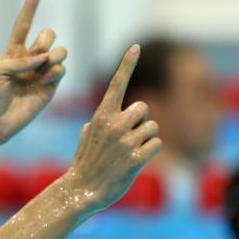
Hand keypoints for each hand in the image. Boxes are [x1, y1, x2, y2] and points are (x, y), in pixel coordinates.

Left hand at [0, 0, 67, 144]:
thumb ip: (20, 60)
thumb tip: (44, 60)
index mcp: (13, 51)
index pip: (24, 24)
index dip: (30, 6)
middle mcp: (30, 59)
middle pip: (49, 34)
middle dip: (47, 40)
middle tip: (37, 55)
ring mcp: (41, 73)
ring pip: (60, 51)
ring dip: (55, 55)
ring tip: (44, 68)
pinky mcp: (50, 87)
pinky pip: (62, 70)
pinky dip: (56, 71)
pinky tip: (45, 79)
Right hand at [64, 45, 161, 211]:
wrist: (81, 192)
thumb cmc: (84, 166)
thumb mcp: (85, 139)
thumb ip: (95, 125)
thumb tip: (95, 122)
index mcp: (101, 116)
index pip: (116, 84)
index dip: (126, 64)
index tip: (135, 46)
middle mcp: (113, 125)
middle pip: (144, 108)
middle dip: (141, 122)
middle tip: (129, 138)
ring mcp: (125, 142)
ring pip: (152, 128)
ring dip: (146, 139)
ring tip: (130, 153)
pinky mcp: (136, 159)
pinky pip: (157, 144)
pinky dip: (151, 152)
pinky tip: (137, 161)